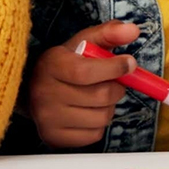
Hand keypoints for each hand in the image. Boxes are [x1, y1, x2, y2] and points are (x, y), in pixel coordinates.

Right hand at [26, 21, 138, 148]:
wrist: (35, 89)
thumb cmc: (67, 63)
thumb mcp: (84, 43)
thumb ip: (109, 33)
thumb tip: (134, 30)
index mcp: (50, 65)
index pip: (85, 71)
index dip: (113, 68)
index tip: (130, 64)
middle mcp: (44, 93)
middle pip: (100, 96)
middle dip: (116, 88)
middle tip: (114, 82)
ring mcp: (47, 119)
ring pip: (102, 118)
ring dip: (109, 107)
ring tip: (98, 97)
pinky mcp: (54, 138)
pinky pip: (95, 134)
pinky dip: (100, 124)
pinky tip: (88, 112)